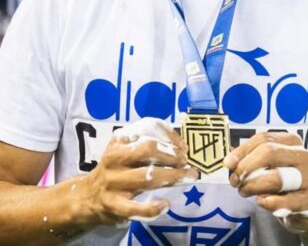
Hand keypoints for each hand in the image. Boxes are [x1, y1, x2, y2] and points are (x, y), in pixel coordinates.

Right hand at [76, 119, 198, 225]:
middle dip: (172, 155)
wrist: (87, 197)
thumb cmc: (118, 169)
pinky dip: (152, 208)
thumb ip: (152, 144)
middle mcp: (114, 159)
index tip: (184, 146)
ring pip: (146, 177)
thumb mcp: (127, 150)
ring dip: (173, 177)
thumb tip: (183, 147)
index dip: (170, 135)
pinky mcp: (113, 206)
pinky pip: (135, 208)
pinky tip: (165, 205)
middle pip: (147, 150)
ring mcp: (113, 183)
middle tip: (186, 162)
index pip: (147, 127)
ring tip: (189, 177)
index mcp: (119, 141)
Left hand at [223, 132, 307, 232]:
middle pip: (269, 152)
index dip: (242, 151)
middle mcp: (304, 156)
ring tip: (245, 191)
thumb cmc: (282, 182)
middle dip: (246, 167)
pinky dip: (270, 202)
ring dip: (253, 186)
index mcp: (293, 142)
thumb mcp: (267, 166)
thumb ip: (248, 159)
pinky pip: (287, 201)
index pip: (263, 138)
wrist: (307, 207)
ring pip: (276, 177)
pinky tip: (261, 201)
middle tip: (235, 180)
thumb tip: (229, 160)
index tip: (228, 164)